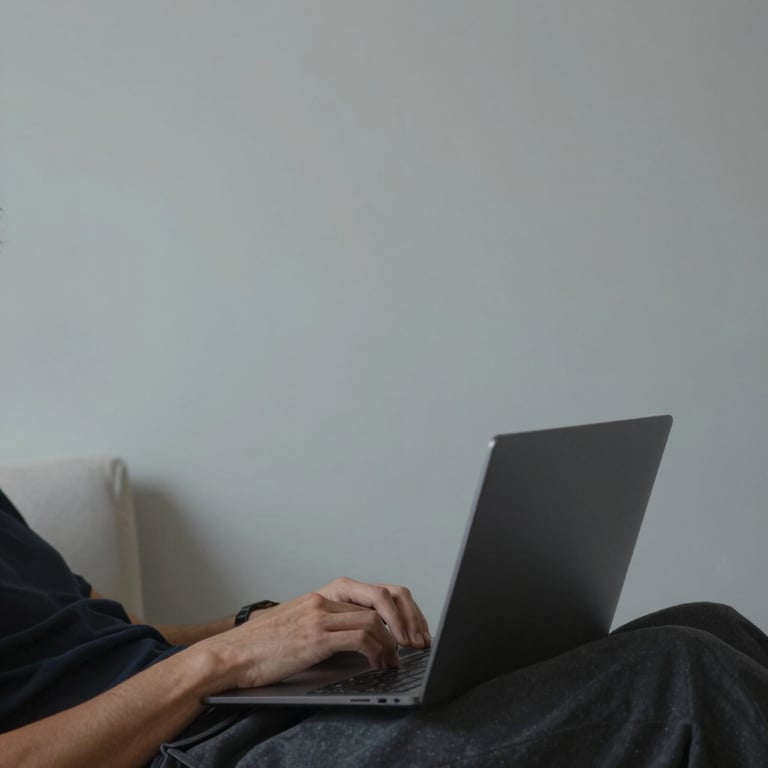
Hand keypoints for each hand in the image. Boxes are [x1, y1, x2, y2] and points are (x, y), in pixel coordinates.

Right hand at [197, 588, 402, 689]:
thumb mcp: (304, 623)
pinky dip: (378, 650)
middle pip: (385, 596)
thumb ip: (334, 622)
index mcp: (327, 593)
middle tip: (419, 643)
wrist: (230, 655)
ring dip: (395, 641)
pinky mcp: (314, 637)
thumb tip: (371, 639)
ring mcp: (320, 615)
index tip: (417, 629)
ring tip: (398, 659)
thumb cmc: (265, 645)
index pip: (380, 590)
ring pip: (376, 618)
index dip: (405, 609)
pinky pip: (360, 637)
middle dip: (409, 619)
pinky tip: (379, 663)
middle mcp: (326, 598)